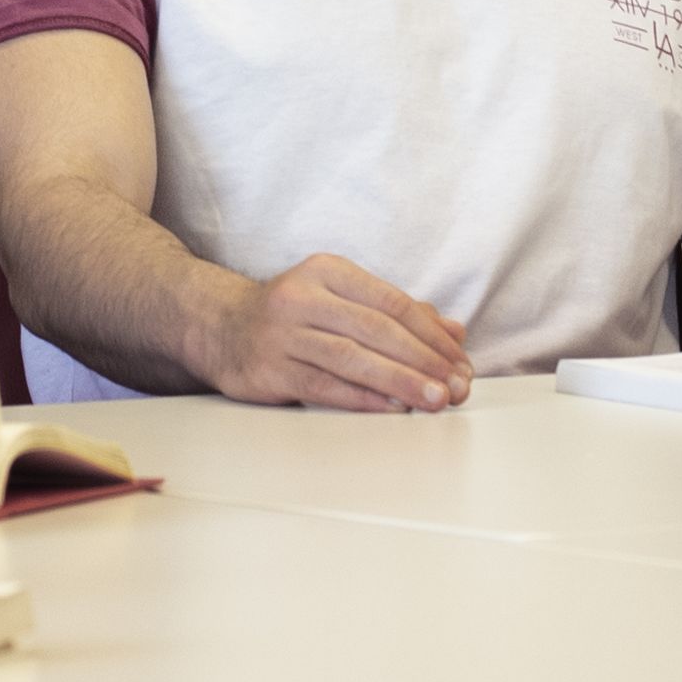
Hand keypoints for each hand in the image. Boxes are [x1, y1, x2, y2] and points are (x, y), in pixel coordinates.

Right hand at [195, 254, 470, 411]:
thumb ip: (397, 313)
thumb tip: (454, 331)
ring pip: (353, 359)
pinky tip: (393, 409)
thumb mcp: (341, 299)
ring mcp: (283, 334)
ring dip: (401, 381)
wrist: (220, 327)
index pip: (393, 303)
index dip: (432, 335)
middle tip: (457, 387)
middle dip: (424, 361)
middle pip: (377, 330)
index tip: (460, 362)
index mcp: (329, 272)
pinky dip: (363, 399)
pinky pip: (325, 386)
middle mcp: (304, 297)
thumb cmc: (294, 315)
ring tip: (435, 400)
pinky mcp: (270, 369)